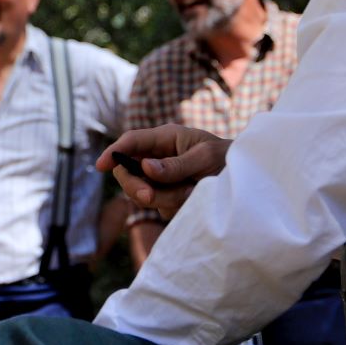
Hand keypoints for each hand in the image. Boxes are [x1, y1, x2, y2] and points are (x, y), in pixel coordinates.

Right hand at [95, 125, 229, 218]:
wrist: (245, 178)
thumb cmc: (227, 158)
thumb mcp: (204, 157)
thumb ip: (175, 165)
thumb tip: (146, 168)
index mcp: (165, 138)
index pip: (131, 142)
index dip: (113, 152)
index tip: (100, 165)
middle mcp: (158, 157)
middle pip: (128, 171)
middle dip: (135, 185)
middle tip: (149, 196)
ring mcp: (161, 178)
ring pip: (143, 192)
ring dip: (164, 197)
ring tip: (191, 192)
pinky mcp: (167, 196)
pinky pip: (159, 206)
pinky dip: (173, 205)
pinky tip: (191, 198)